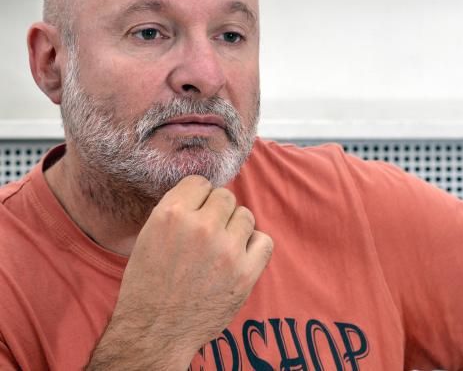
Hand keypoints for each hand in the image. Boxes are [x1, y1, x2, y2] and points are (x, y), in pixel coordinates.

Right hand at [88, 175, 272, 369]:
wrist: (155, 331)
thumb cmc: (148, 284)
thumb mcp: (149, 235)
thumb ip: (176, 209)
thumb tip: (203, 193)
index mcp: (171, 214)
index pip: (200, 182)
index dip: (198, 196)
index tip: (197, 209)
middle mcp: (200, 226)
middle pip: (225, 196)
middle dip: (217, 210)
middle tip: (208, 230)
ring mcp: (226, 249)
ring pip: (245, 215)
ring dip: (235, 227)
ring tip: (222, 245)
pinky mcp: (245, 273)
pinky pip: (264, 240)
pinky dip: (254, 245)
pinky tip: (239, 255)